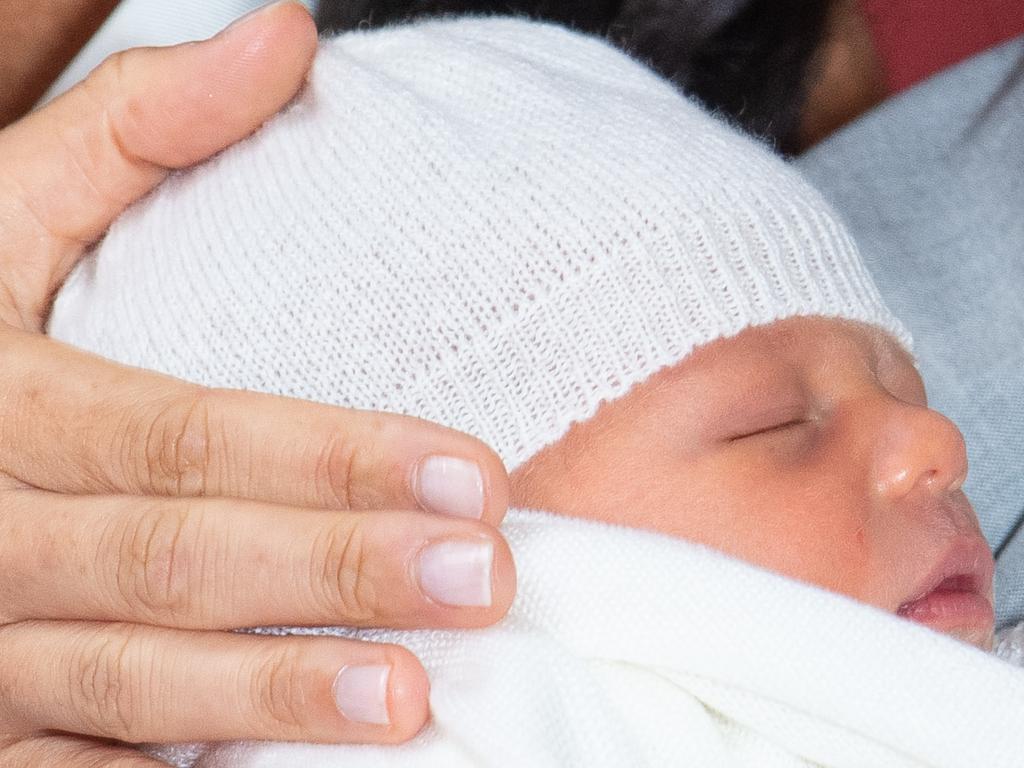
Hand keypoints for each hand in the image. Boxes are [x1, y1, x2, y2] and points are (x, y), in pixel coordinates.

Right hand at [0, 3, 513, 763]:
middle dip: (335, 575)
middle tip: (484, 583)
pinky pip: (76, 756)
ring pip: (129, 677)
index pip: (187, 432)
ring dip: (274, 696)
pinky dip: (177, 765)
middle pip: (179, 557)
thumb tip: (287, 30)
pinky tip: (285, 767)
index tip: (476, 472)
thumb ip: (137, 128)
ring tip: (412, 701)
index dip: (334, 455)